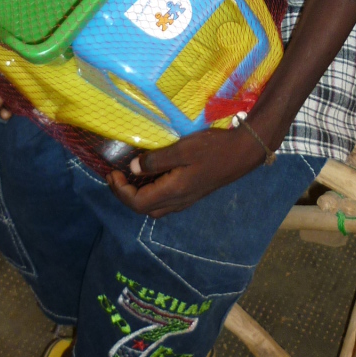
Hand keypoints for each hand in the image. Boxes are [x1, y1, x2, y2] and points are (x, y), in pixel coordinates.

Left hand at [107, 124, 268, 216]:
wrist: (242, 153)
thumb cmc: (213, 148)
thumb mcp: (183, 149)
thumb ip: (157, 160)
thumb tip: (133, 169)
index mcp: (174, 191)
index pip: (137, 203)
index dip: (120, 191)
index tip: (113, 173)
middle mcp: (178, 201)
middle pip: (143, 209)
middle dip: (125, 195)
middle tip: (116, 176)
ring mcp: (186, 200)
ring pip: (154, 208)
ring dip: (138, 196)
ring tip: (130, 178)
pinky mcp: (192, 194)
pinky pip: (165, 202)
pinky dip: (151, 194)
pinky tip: (152, 177)